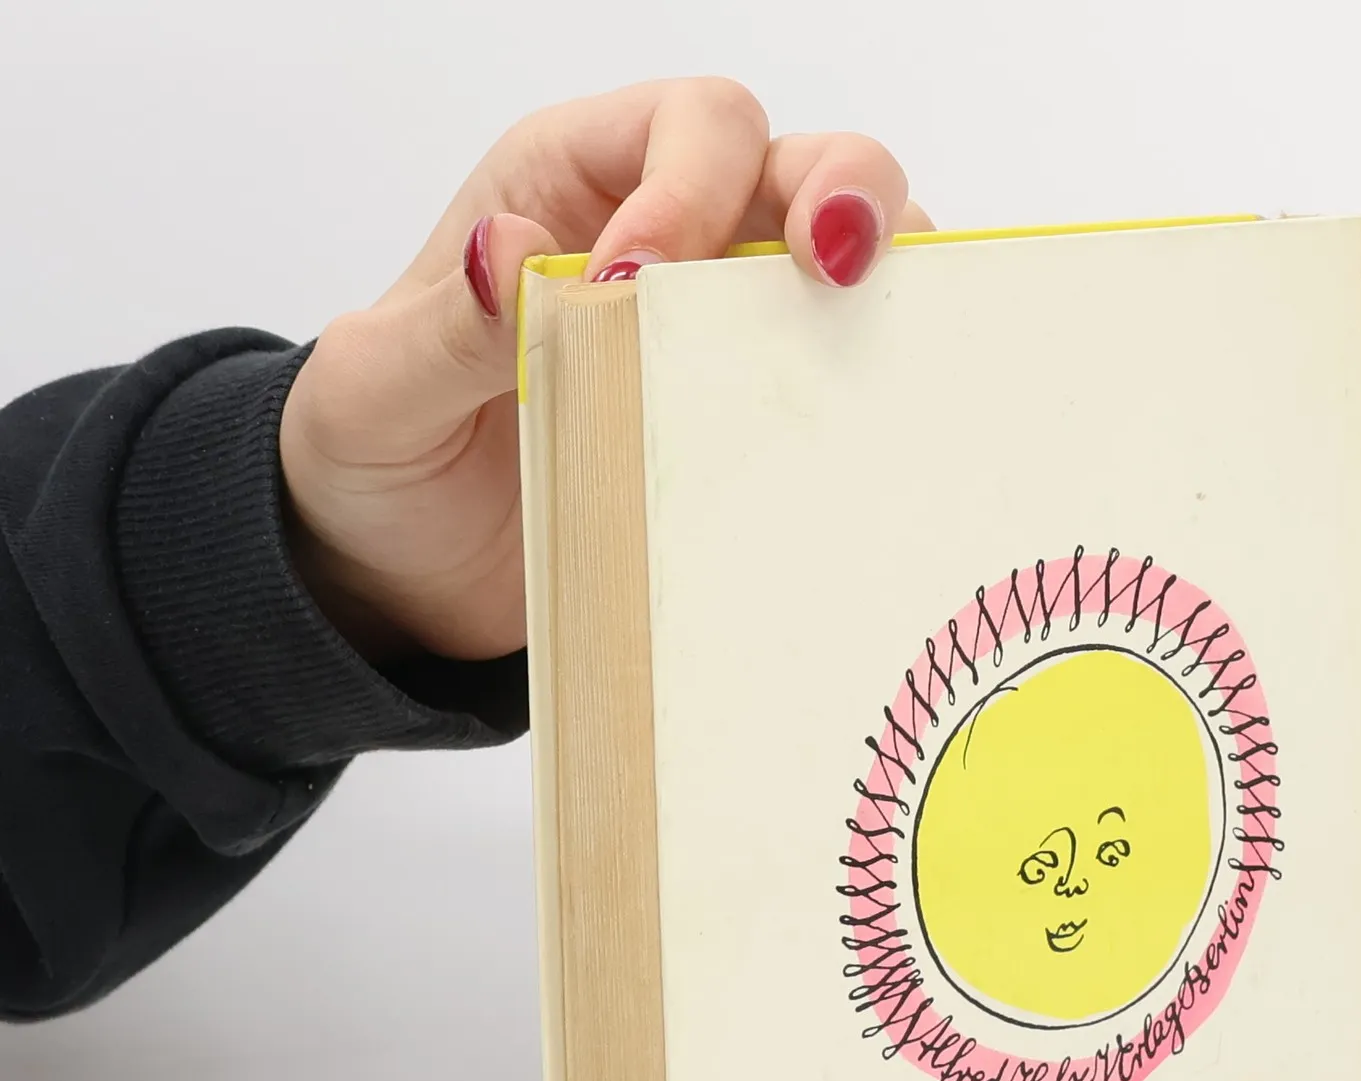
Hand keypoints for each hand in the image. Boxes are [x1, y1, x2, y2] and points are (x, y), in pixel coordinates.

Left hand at [279, 79, 927, 664]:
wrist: (406, 578)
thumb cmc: (381, 459)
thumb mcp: (378, 394)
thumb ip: (444, 327)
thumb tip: (506, 256)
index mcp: (570, 185)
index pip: (681, 125)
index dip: (692, 183)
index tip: (644, 285)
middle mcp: (667, 234)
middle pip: (795, 164)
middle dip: (840, 194)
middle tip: (834, 269)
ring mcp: (723, 331)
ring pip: (847, 257)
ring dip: (885, 283)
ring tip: (877, 340)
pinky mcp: (755, 420)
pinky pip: (845, 373)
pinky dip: (881, 381)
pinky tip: (880, 420)